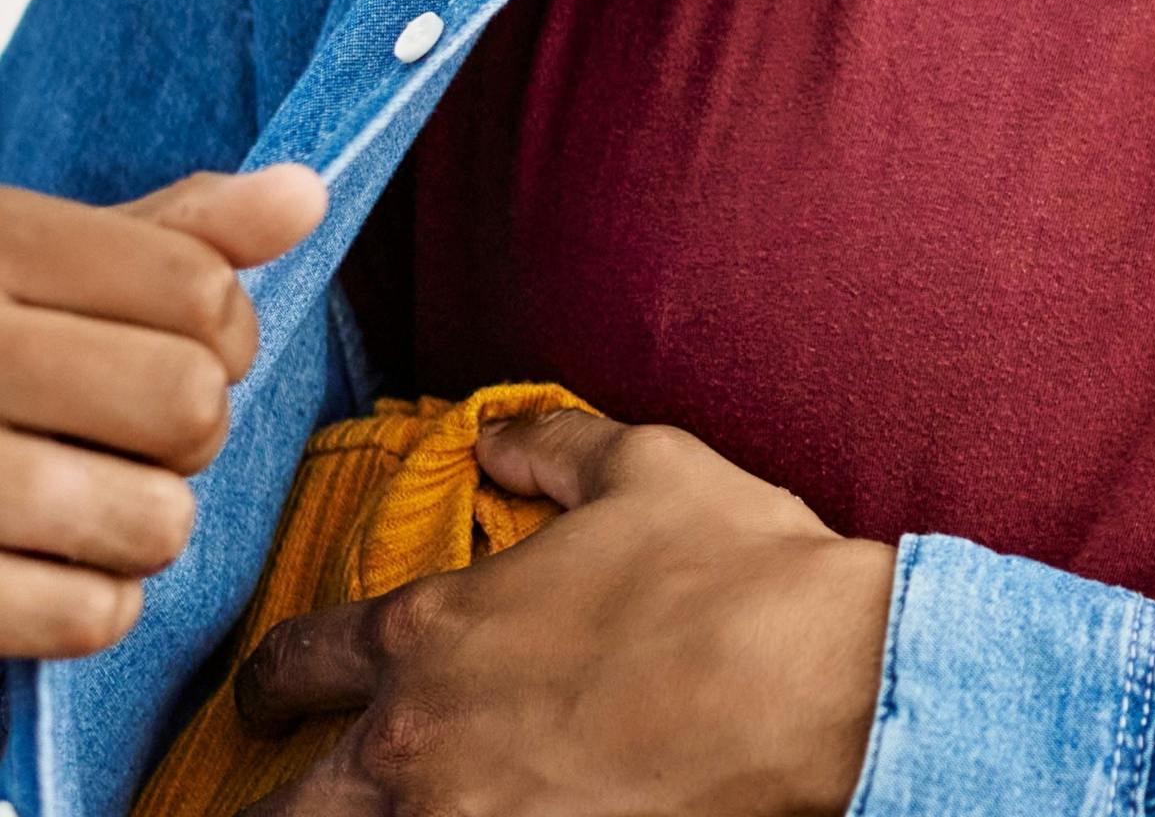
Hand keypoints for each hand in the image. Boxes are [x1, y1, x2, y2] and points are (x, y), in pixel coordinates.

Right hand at [0, 165, 324, 656]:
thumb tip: (305, 197)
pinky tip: (58, 564)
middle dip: (191, 427)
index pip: (198, 291)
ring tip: (98, 498)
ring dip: (150, 521)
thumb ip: (169, 232)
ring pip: (155, 518)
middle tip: (135, 431)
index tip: (188, 347)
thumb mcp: (27, 255)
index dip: (227, 331)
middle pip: (187, 403)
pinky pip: (90, 616)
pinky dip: (98, 603)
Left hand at [233, 410, 892, 815]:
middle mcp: (415, 739)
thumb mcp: (651, 471)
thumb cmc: (736, 575)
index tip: (275, 696)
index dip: (271, 683)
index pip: (290, 664)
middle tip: (294, 798)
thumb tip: (501, 437)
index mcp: (429, 633)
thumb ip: (557, 447)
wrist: (820, 683)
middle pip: (279, 807)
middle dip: (277, 803)